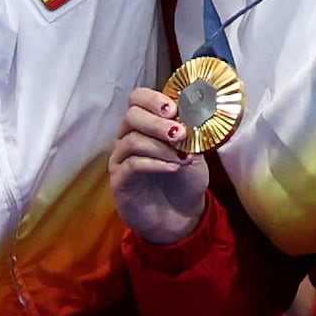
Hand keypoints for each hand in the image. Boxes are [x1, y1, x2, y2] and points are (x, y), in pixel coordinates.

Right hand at [108, 81, 211, 243]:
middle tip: (179, 133)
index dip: (153, 99)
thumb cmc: (185, 181)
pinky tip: (173, 168)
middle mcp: (128, 138)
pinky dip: (156, 163)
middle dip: (157, 122)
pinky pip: (132, 164)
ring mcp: (121, 159)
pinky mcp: (119, 181)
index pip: (138, 99)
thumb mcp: (195, 151)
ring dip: (161, 147)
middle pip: (131, 116)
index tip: (174, 109)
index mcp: (145, 125)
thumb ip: (191, 132)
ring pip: (131, 140)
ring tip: (183, 157)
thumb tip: (194, 113)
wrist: (182, 216)